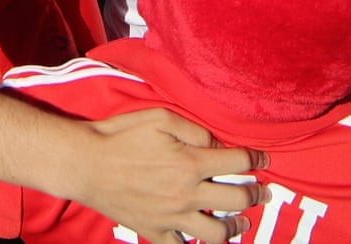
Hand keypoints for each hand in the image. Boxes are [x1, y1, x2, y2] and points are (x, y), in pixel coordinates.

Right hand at [78, 109, 268, 242]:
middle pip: (237, 199)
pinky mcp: (154, 231)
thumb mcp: (160, 118)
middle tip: (263, 193)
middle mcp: (187, 193)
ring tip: (242, 223)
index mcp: (191, 162)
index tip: (264, 160)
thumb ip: (195, 130)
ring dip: (236, 227)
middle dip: (256, 195)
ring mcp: (172, 217)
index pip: (238, 162)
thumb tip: (218, 144)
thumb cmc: (121, 135)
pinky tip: (201, 239)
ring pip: (217, 233)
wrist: (85, 163)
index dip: (257, 160)